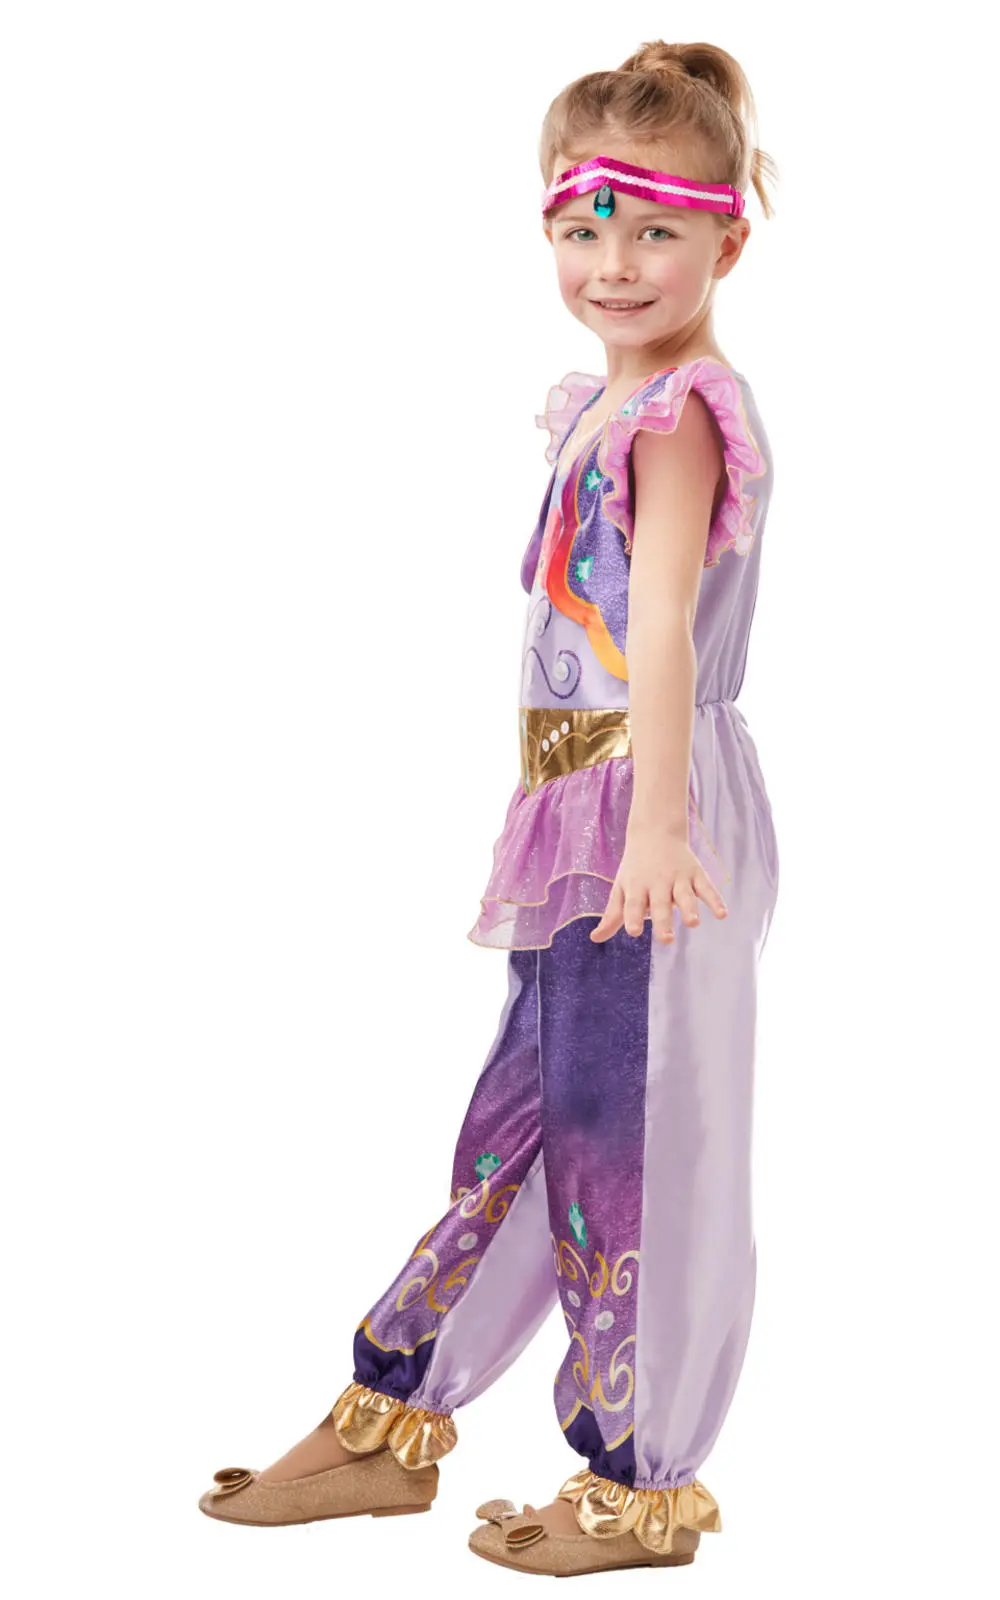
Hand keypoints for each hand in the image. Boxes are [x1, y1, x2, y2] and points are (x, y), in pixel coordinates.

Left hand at [589, 824, 727, 942]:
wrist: (655, 831)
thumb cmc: (635, 868)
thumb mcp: (620, 888)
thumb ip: (612, 916)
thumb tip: (595, 939)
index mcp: (637, 888)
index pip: (633, 904)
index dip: (633, 917)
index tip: (634, 931)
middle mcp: (658, 883)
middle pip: (661, 904)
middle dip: (663, 920)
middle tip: (666, 939)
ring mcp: (678, 878)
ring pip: (685, 895)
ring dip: (690, 909)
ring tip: (694, 923)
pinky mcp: (696, 874)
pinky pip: (707, 888)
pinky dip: (715, 900)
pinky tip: (722, 914)